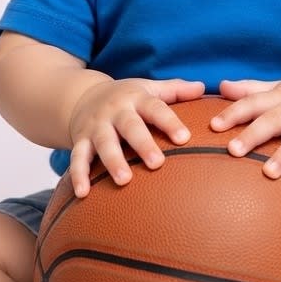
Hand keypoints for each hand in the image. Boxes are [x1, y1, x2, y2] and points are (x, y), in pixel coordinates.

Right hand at [68, 78, 205, 196]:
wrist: (83, 96)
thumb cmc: (127, 97)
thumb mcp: (148, 88)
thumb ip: (175, 90)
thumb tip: (203, 87)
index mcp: (136, 98)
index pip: (156, 108)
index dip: (170, 122)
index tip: (184, 138)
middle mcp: (115, 111)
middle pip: (130, 127)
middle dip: (142, 144)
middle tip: (157, 163)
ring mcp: (96, 126)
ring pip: (104, 143)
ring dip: (113, 161)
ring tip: (124, 180)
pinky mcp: (80, 140)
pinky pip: (78, 158)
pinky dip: (78, 175)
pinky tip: (83, 194)